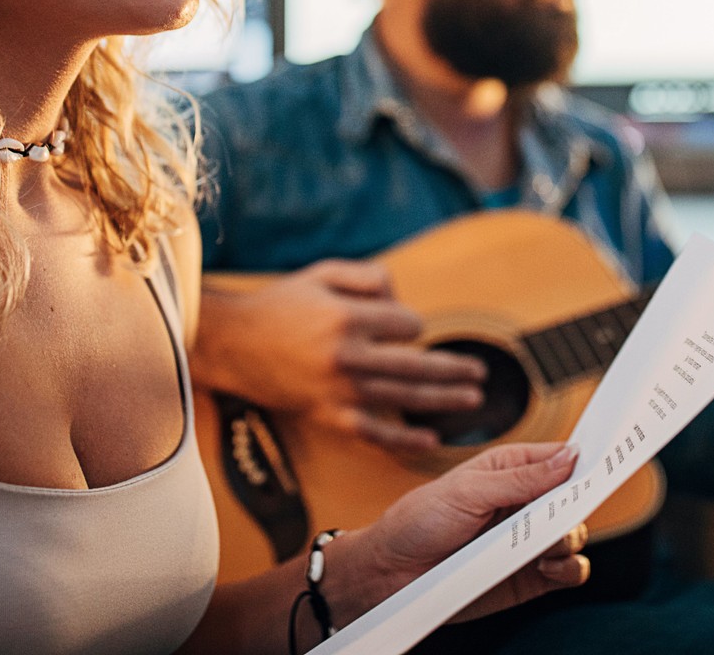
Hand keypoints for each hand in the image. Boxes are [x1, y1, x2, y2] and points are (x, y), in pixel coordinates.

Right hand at [193, 261, 485, 450]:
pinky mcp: (327, 416)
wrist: (233, 343)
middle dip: (454, 369)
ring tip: (472, 398)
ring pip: (404, 399)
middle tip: (480, 372)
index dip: (411, 325)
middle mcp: (347, 357)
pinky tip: (430, 440)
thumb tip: (403, 300)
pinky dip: (404, 440)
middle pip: (417, 366)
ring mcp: (338, 391)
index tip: (402, 327)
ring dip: (443, 400)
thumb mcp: (325, 272)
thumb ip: (370, 277)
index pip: (408, 325)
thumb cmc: (282, 303)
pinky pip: (373, 433)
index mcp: (348, 319)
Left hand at [338, 443, 589, 626]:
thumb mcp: (468, 490)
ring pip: (574, 535)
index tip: (608, 460)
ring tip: (551, 542)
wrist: (389, 574)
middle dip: (581, 501)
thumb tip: (571, 457)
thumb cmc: (419, 520)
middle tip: (571, 508)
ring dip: (572, 536)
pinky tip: (552, 565)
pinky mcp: (529, 577)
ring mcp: (528, 541)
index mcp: (512, 470)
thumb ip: (522, 478)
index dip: (585, 459)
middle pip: (574, 498)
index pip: (561, 459)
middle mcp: (525, 504)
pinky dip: (570, 569)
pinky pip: (566, 572)